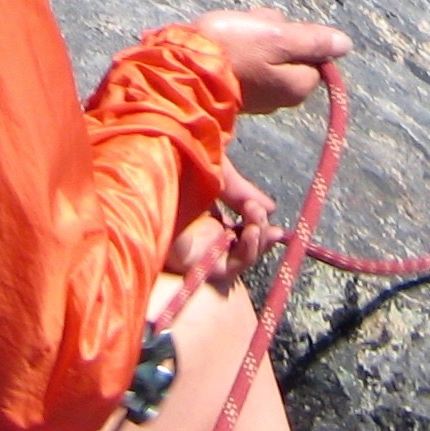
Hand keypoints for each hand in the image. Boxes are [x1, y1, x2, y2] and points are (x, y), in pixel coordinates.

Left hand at [166, 160, 280, 285]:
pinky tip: (249, 232)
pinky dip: (245, 254)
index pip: (237, 227)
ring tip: (254, 218)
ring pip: (238, 260)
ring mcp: (196, 248)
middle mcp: (200, 232)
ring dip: (255, 242)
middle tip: (258, 210)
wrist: (154, 161)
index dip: (258, 226)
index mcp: (203, 210)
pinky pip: (227, 269)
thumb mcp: (220, 175)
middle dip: (260, 231)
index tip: (275, 218)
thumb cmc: (181, 161)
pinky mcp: (190, 263)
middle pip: (241, 246)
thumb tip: (273, 209)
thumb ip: (243, 194)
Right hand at [188, 5, 349, 115]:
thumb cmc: (232, 51)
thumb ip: (312, 40)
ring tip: (232, 32)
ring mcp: (257, 97)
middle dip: (272, 34)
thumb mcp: (277, 37)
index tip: (273, 28)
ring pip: (265, 55)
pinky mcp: (235, 92)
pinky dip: (237, 51)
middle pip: (288, 53)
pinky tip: (222, 44)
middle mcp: (281, 98)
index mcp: (297, 86)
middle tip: (250, 28)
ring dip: (253, 38)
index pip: (313, 53)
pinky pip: (246, 64)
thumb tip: (345, 44)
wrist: (180, 69)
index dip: (295, 34)